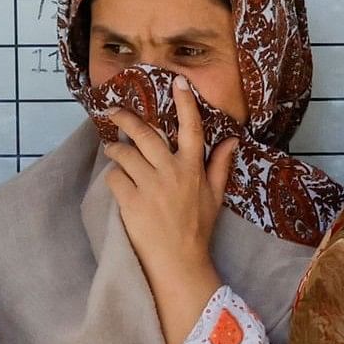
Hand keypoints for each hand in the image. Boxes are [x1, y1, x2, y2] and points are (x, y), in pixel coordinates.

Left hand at [100, 84, 231, 343]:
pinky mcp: (131, 201)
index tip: (177, 81)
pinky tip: (116, 182)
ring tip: (113, 151)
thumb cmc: (197, 230)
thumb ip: (219, 166)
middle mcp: (172, 172)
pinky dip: (112, 177)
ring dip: (115, 149)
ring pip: (124, 153)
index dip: (185, 103)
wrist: (179, 262)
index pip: (191, 128)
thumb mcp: (214, 197)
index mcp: (193, 169)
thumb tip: (231, 141)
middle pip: (145, 134)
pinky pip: (114, 177)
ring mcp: (150, 186)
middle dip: (125, 117)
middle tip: (112, 111)